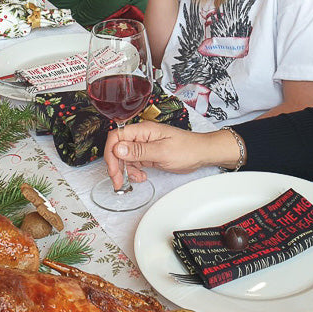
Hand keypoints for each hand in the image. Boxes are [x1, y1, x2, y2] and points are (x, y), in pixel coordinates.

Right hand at [103, 122, 233, 188]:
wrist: (201, 154)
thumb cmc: (187, 149)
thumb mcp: (163, 152)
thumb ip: (139, 150)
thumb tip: (118, 148)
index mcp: (143, 130)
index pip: (116, 136)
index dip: (111, 153)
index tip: (113, 169)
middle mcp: (142, 136)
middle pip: (118, 148)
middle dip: (116, 165)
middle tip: (119, 181)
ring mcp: (144, 145)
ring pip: (124, 157)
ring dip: (126, 170)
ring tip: (137, 179)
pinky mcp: (148, 154)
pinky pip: (134, 162)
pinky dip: (134, 171)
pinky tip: (142, 176)